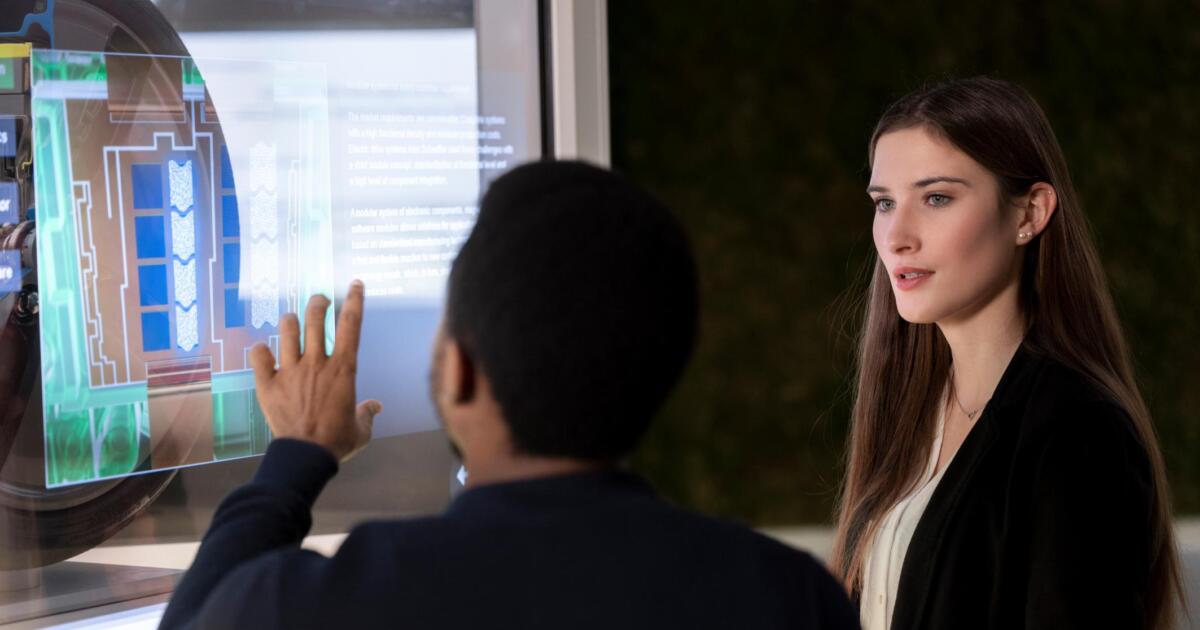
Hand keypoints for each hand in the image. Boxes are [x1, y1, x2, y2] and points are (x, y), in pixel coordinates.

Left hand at [249, 281, 381, 461]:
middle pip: (315, 318)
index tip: (356, 284)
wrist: (306, 455)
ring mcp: (290, 371)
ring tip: (293, 321)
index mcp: (343, 369)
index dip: (355, 300)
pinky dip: (260, 351)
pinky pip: (259, 356)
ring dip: (290, 321)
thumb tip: (375, 406)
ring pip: (287, 330)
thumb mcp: (361, 428)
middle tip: (320, 301)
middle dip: (318, 302)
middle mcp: (316, 363)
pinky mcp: (268, 384)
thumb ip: (367, 412)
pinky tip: (263, 351)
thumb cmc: (337, 441)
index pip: (351, 324)